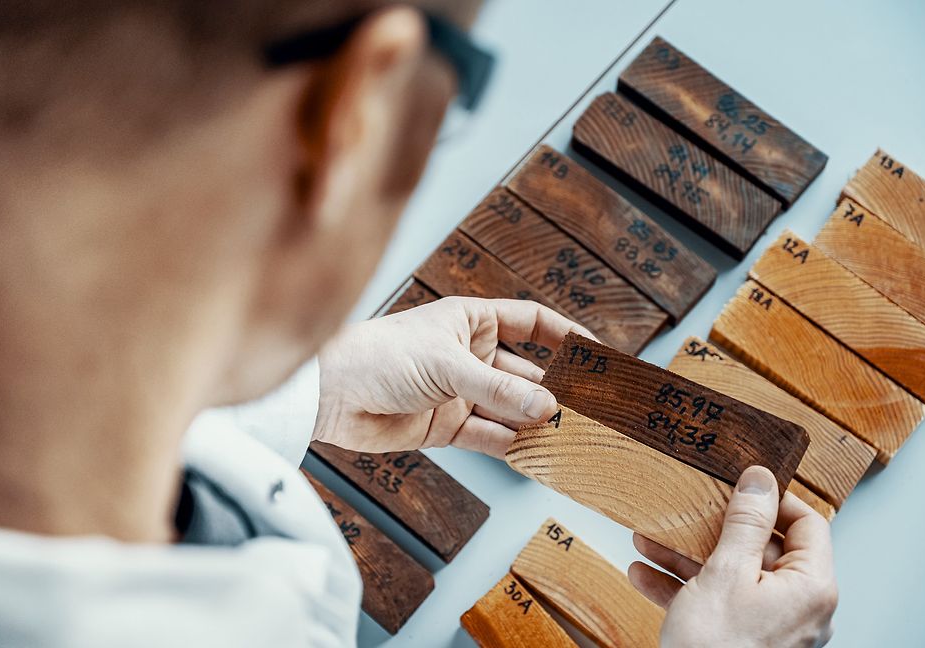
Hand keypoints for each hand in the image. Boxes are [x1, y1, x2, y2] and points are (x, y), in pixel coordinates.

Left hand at [313, 296, 591, 457]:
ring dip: (535, 423)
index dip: (564, 337)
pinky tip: (535, 455)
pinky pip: (488, 437)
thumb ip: (498, 390)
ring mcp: (459, 393)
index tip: (596, 355)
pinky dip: (510, 447)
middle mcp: (470, 356)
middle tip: (590, 410)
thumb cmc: (381, 356)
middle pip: (525, 373)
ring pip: (509, 409)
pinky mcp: (444, 427)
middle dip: (554, 390)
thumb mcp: (447, 366)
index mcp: (471, 322)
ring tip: (570, 438)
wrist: (328, 395)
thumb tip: (549, 407)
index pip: (531, 324)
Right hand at [629, 466, 837, 647]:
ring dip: (685, 556)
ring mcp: (768, 626)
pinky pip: (713, 603)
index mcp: (809, 587)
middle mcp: (796, 607)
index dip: (774, 500)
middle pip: (760, 549)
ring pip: (729, 576)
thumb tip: (761, 480)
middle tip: (689, 508)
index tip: (740, 485)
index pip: (808, 525)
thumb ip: (744, 523)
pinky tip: (643, 573)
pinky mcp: (739, 640)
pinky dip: (680, 587)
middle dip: (712, 529)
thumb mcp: (726, 573)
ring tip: (648, 538)